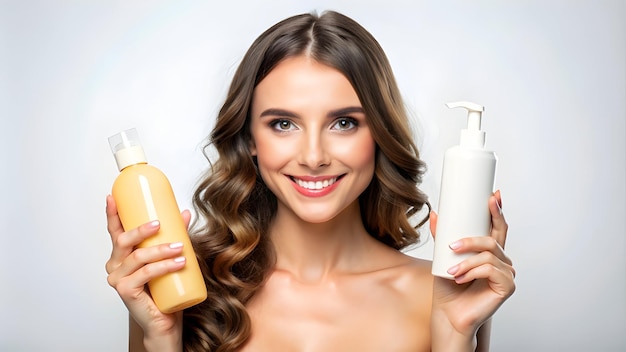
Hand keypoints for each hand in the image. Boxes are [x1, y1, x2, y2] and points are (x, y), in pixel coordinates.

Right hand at [104, 195, 190, 342]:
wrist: (164, 320)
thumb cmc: (164, 290)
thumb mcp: (168, 257)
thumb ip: (175, 236)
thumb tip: (185, 213)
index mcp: (121, 256)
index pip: (114, 232)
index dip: (112, 214)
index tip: (112, 197)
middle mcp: (115, 266)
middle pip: (123, 240)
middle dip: (142, 229)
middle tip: (160, 224)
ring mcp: (118, 279)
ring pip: (138, 257)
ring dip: (161, 250)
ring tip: (180, 247)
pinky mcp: (125, 291)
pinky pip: (145, 273)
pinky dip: (163, 266)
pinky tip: (178, 263)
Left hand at [430, 190, 515, 337]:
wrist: (448, 315)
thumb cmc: (447, 289)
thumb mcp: (442, 258)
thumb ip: (442, 237)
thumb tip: (436, 214)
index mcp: (489, 253)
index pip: (497, 228)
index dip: (497, 211)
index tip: (493, 196)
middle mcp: (501, 261)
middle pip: (492, 239)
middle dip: (472, 239)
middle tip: (453, 245)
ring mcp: (506, 274)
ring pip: (488, 254)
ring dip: (466, 261)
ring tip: (452, 272)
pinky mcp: (507, 286)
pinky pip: (490, 269)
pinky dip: (472, 272)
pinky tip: (461, 279)